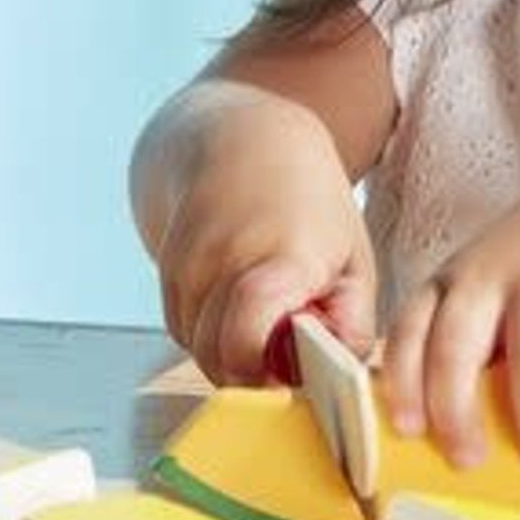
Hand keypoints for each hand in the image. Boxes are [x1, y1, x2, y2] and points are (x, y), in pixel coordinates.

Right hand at [153, 97, 375, 383]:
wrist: (244, 140)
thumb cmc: (310, 203)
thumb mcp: (354, 260)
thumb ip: (351, 325)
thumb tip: (337, 379)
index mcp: (281, 257)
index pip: (247, 336)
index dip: (264, 373)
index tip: (292, 374)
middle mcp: (224, 260)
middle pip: (220, 358)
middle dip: (254, 373)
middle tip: (286, 352)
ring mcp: (188, 264)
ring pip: (198, 350)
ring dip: (231, 352)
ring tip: (266, 315)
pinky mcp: (165, 269)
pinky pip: (183, 330)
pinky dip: (210, 332)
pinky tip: (237, 301)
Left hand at [379, 159, 519, 470]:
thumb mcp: (492, 287)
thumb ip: (473, 344)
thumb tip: (462, 439)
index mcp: (454, 279)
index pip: (410, 329)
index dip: (404, 382)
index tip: (409, 430)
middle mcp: (492, 271)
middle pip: (458, 344)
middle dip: (457, 409)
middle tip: (469, 460)